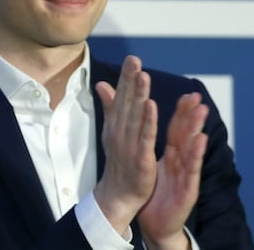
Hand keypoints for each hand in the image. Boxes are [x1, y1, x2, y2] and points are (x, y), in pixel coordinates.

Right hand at [93, 55, 157, 234]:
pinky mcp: (139, 157)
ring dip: (138, 95)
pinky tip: (151, 105)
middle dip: (130, 80)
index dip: (126, 78)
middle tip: (134, 60)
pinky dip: (147, 121)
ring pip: (135, 116)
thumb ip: (111, 106)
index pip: (121, 97)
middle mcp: (120, 131)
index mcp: (116, 124)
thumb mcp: (113, 130)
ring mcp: (129, 144)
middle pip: (126, 102)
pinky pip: (144, 137)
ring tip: (143, 76)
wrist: (117, 194)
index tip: (131, 59)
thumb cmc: (118, 161)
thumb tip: (103, 84)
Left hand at [138, 93, 208, 249]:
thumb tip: (143, 124)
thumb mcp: (148, 162)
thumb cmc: (153, 190)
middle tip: (197, 96)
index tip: (186, 94)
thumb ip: (148, 142)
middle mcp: (181, 161)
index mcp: (171, 154)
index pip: (176, 129)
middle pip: (187, 135)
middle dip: (192, 115)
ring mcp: (186, 174)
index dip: (181, 112)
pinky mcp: (188, 189)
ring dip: (197, 129)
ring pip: (192, 148)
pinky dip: (196, 155)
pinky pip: (192, 169)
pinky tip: (200, 141)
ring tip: (201, 110)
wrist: (155, 222)